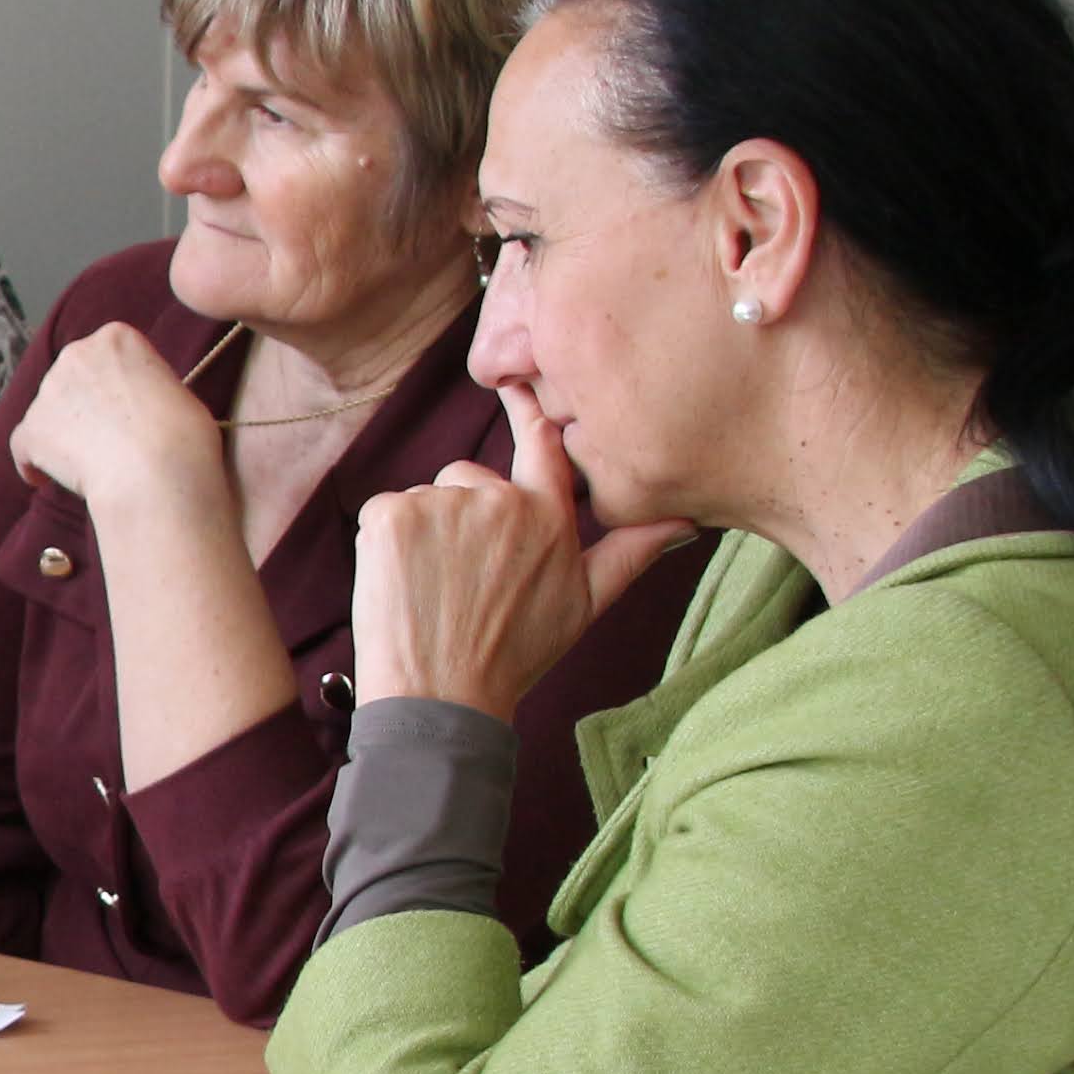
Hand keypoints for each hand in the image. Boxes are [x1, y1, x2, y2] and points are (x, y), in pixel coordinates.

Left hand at [9, 324, 221, 507]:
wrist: (155, 472)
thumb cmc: (181, 434)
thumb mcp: (176, 390)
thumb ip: (147, 384)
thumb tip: (138, 401)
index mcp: (116, 337)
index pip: (106, 356)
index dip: (114, 384)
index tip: (124, 407)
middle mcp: (75, 355)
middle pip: (72, 379)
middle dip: (82, 404)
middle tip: (105, 436)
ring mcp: (47, 392)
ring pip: (48, 411)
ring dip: (61, 432)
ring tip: (87, 462)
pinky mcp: (30, 430)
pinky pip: (23, 444)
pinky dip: (32, 462)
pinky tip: (43, 479)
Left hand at [347, 390, 695, 721]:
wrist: (442, 694)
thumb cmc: (514, 653)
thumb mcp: (586, 602)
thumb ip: (631, 550)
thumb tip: (687, 517)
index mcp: (548, 515)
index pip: (542, 444)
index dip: (529, 409)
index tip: (515, 379)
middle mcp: (500, 498)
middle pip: (470, 477)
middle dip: (464, 515)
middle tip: (465, 579)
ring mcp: (443, 503)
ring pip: (428, 497)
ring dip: (426, 531)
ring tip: (436, 587)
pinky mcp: (393, 513)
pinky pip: (387, 509)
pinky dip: (388, 541)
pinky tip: (404, 582)